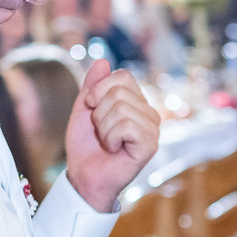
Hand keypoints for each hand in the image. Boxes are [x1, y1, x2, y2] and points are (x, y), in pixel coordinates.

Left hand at [64, 59, 162, 213]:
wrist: (84, 176)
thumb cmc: (86, 146)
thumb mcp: (84, 109)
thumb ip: (93, 85)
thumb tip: (103, 61)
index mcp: (136, 103)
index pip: (123, 76)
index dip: (100, 90)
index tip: (92, 109)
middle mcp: (149, 114)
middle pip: (120, 92)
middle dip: (99, 112)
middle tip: (100, 131)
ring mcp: (152, 130)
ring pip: (122, 108)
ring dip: (104, 127)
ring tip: (107, 142)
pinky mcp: (150, 145)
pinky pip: (127, 126)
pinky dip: (111, 138)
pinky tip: (114, 149)